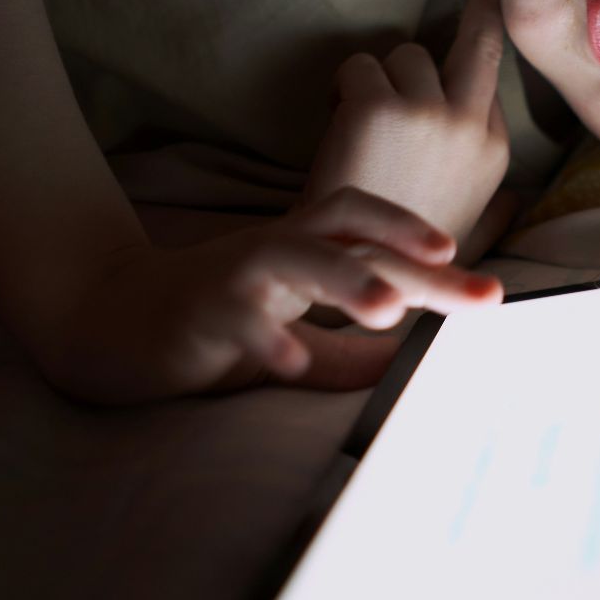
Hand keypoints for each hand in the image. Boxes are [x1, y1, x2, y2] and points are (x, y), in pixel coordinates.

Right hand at [48, 188, 501, 402]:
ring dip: (346, 278)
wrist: (112, 320)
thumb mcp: (294, 335)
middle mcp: (278, 248)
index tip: (486, 282)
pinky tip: (292, 361)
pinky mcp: (200, 310)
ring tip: (389, 308)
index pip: (375, 234)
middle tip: (479, 294)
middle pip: (353, 236)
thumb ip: (349, 352)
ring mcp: (237, 275)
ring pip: (296, 257)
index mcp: (306, 250)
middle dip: (417, 260)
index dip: (429, 248)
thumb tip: (413, 365)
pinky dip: (266, 338)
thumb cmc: (216, 324)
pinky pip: (237, 320)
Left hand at [307, 0, 513, 259]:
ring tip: (362, 125)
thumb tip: (520, 202)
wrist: (355, 276)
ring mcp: (428, 111)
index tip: (495, 10)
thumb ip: (499, 210)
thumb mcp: (471, 236)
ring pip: (406, 53)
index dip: (480, 50)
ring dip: (380, 79)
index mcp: (494, 150)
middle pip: (481, 39)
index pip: (492, 77)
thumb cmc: (404, 258)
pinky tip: (338, 125)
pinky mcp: (380, 105)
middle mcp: (471, 124)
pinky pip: (360, 67)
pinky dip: (344, 88)